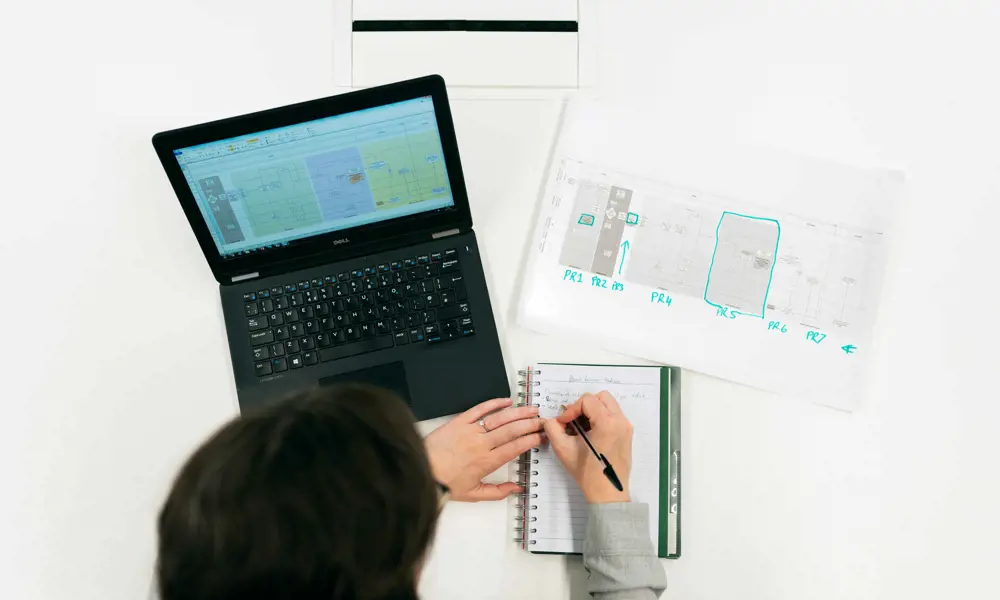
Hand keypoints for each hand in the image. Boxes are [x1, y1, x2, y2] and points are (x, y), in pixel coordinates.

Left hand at [425, 398, 543, 501]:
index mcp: (487, 462)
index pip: (515, 447)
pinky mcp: (459, 422)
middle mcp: (481, 444)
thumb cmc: (445, 484)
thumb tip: (517, 488)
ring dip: (518, 413)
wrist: (420, 471)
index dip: (531, 440)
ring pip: (500, 418)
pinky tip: (507, 401)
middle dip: (530, 424)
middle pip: (512, 430)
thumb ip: (498, 492)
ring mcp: (470, 431)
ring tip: (531, 409)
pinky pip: (479, 409)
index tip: (542, 436)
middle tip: (542, 420)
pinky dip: (494, 403)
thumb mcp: (473, 494)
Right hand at [542, 391, 632, 503]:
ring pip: (608, 404)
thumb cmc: (587, 473)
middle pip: (601, 397)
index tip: (564, 422)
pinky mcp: (627, 433)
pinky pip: (613, 415)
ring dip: (593, 410)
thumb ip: (553, 429)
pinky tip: (590, 433)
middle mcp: (620, 421)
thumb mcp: (563, 449)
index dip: (571, 409)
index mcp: (607, 423)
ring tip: (581, 426)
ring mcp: (626, 427)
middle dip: (584, 405)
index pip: (587, 400)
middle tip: (573, 420)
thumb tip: (552, 419)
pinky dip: (601, 417)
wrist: (607, 493)